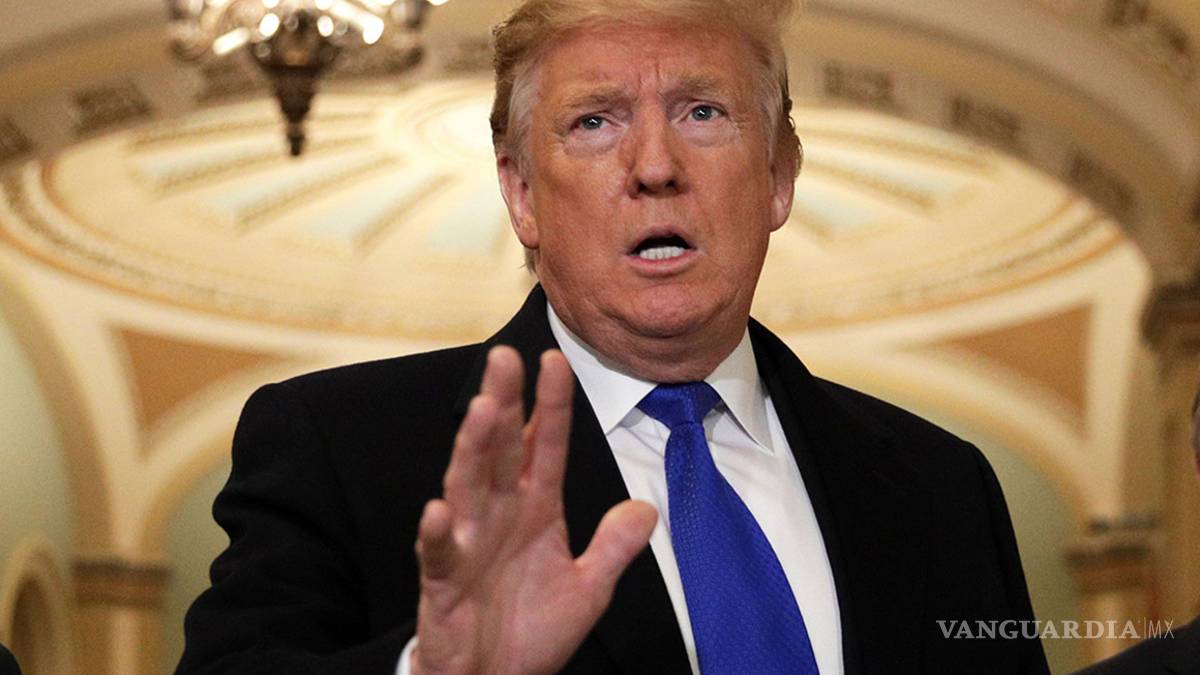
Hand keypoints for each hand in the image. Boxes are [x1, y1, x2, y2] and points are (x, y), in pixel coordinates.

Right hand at [411, 347, 657, 674]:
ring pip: (467, 486)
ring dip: (472, 448)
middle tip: (504, 358)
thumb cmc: (531, 633)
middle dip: (503, 404)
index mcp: (534, 510)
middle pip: (499, 450)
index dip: (550, 407)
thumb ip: (612, 548)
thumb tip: (647, 509)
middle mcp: (498, 515)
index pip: (543, 446)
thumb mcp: (586, 589)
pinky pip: (439, 554)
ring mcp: (468, 544)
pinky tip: (441, 510)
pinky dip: (439, 533)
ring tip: (481, 410)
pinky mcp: (443, 582)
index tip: (554, 360)